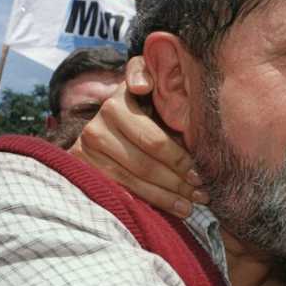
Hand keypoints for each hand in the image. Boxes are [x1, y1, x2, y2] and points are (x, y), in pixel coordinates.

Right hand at [70, 56, 207, 216]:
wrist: (105, 126)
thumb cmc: (140, 106)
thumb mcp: (144, 85)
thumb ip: (146, 77)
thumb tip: (141, 87)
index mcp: (116, 105)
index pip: (154, 141)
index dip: (179, 160)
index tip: (200, 174)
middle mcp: (96, 128)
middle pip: (144, 165)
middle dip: (177, 183)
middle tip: (201, 195)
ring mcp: (86, 151)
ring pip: (133, 182)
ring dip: (166, 197)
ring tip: (190, 206)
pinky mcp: (83, 170)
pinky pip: (119, 192)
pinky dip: (147, 202)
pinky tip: (169, 208)